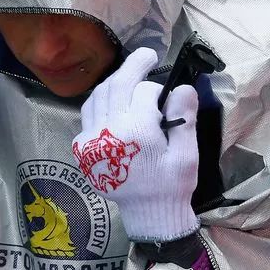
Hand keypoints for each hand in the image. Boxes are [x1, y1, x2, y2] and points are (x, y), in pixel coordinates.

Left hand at [72, 48, 199, 241]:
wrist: (149, 214)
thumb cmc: (171, 185)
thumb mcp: (187, 154)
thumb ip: (183, 118)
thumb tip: (181, 87)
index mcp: (137, 132)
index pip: (144, 91)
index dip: (158, 88)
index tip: (167, 94)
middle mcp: (109, 131)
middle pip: (116, 84)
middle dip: (133, 65)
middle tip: (147, 54)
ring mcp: (91, 140)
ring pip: (98, 95)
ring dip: (114, 81)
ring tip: (130, 77)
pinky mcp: (82, 149)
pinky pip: (87, 114)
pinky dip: (100, 101)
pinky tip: (113, 102)